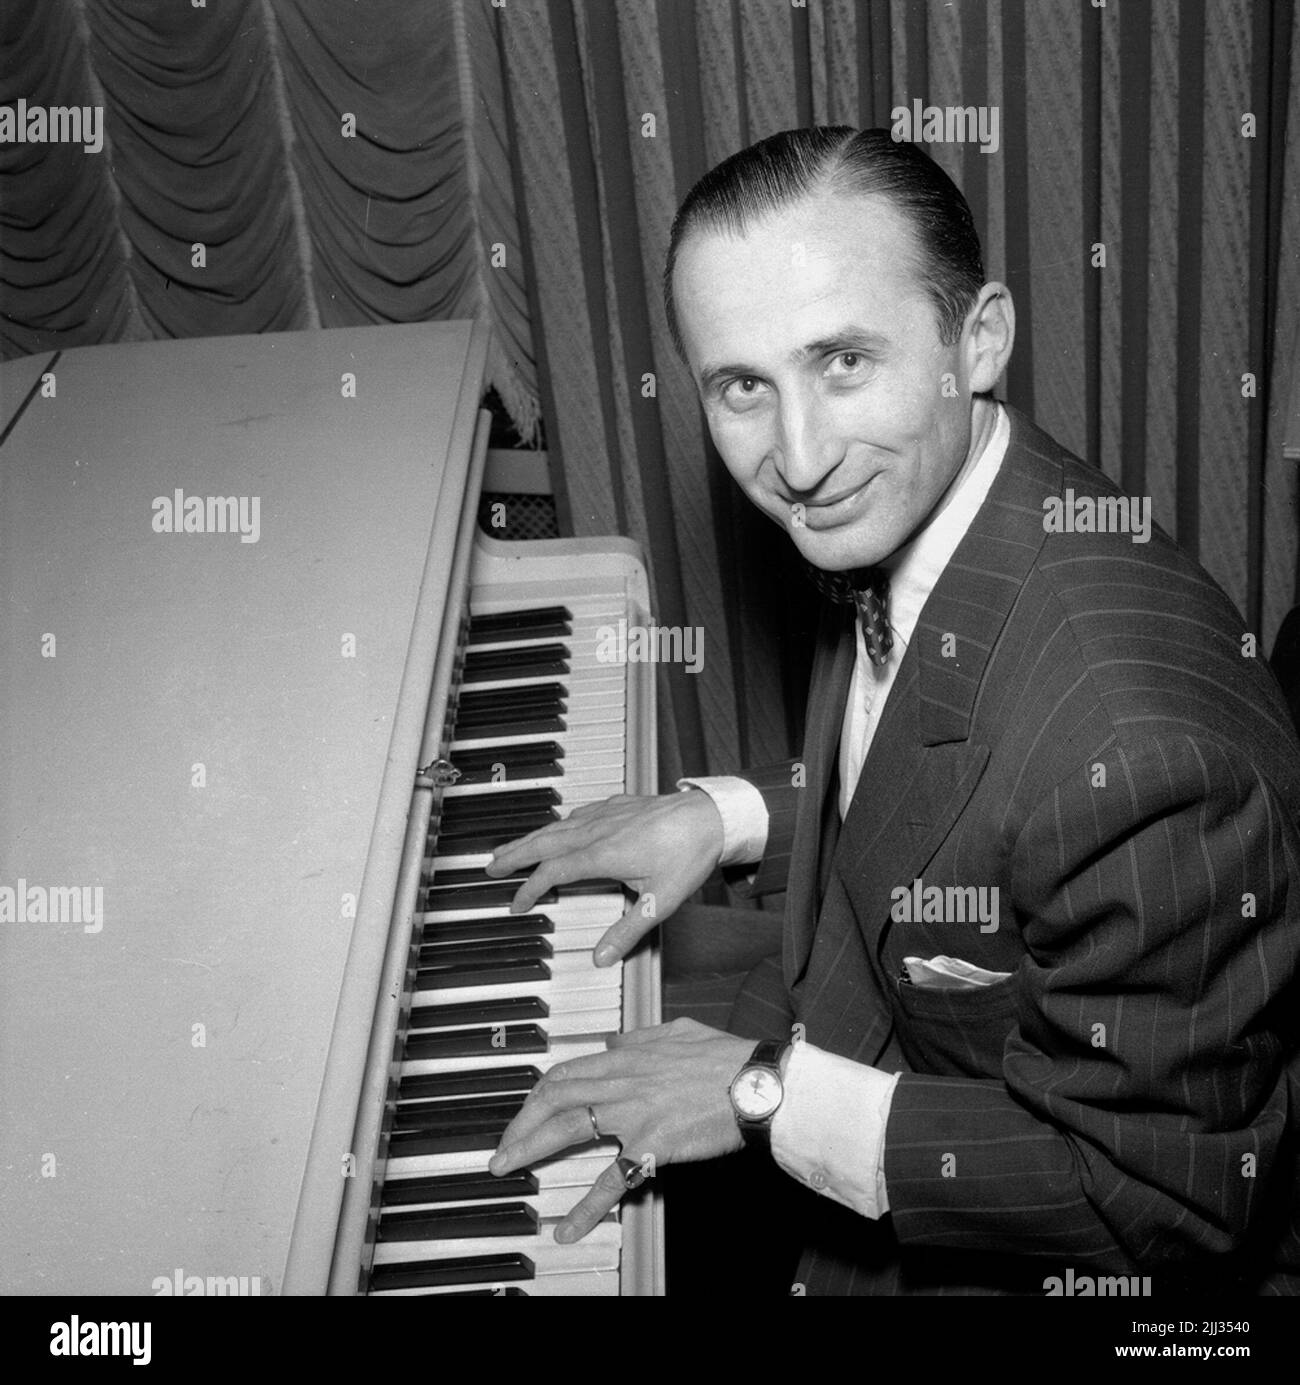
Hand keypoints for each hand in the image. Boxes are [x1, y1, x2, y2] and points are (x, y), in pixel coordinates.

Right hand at [483, 790, 724, 965]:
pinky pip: (578, 813)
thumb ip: (628, 930)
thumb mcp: (660, 901)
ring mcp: (607, 814)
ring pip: (557, 826)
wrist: (712, 815)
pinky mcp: (619, 804)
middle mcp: (597, 830)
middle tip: (491, 866)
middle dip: (514, 855)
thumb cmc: (689, 854)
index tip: (517, 904)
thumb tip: (602, 957)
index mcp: (601, 854)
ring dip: (531, 838)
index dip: (530, 889)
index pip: (552, 873)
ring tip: (513, 848)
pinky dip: (560, 823)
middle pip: (544, 842)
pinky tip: (560, 826)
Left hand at [488, 1018, 750, 1242]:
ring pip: (567, 1130)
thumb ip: (641, 1038)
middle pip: (554, 1098)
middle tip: (502, 1146)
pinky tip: (567, 1228)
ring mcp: (632, 1114)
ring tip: (506, 1168)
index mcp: (628, 1056)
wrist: (758, 1084)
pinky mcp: (650, 1146)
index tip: (526, 1109)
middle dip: (520, 1121)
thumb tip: (614, 1043)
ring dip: (529, 1149)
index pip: (567, 1071)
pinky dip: (586, 1207)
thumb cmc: (727, 1059)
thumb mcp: (679, 1032)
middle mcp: (622, 1082)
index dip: (538, 1092)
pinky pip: (611, 1180)